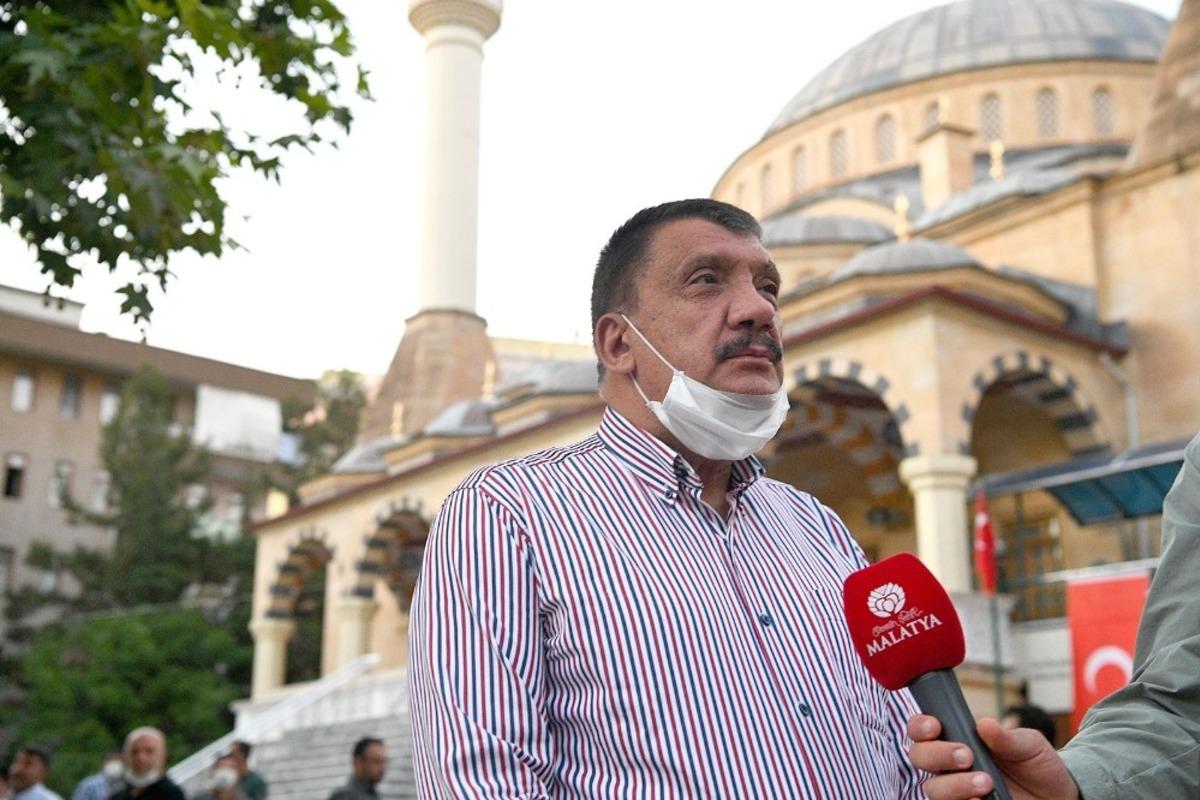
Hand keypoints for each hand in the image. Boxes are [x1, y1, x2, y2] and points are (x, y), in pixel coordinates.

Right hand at [907, 714, 1079, 799]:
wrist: (1056, 797)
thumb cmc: (1037, 765)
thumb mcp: (1029, 745)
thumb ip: (1006, 737)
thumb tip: (984, 724)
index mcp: (957, 740)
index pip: (922, 730)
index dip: (920, 726)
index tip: (935, 726)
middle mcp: (949, 766)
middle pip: (919, 757)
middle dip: (938, 754)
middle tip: (967, 756)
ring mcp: (957, 791)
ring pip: (933, 789)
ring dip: (954, 784)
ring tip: (986, 782)